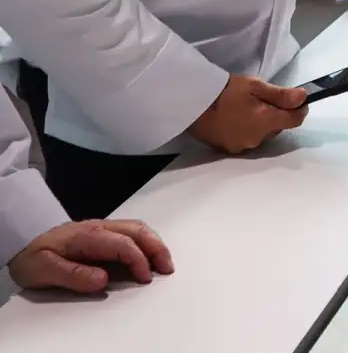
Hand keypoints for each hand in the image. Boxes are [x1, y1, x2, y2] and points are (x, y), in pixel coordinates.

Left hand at [10, 220, 173, 292]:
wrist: (21, 240)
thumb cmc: (32, 256)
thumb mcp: (44, 270)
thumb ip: (73, 275)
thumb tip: (103, 280)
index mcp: (88, 236)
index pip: (123, 244)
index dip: (139, 260)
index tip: (145, 279)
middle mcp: (99, 227)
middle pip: (137, 230)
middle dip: (157, 248)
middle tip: (168, 269)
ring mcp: (102, 228)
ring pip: (137, 229)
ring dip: (154, 244)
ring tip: (163, 263)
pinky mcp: (102, 233)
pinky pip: (130, 233)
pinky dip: (146, 242)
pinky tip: (148, 256)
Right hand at [188, 74, 307, 153]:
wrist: (191, 103)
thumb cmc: (224, 91)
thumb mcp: (255, 86)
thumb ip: (281, 95)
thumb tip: (304, 98)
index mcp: (266, 123)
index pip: (295, 120)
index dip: (300, 109)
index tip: (297, 99)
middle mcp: (257, 139)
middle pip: (278, 128)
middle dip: (277, 114)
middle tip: (265, 98)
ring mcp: (241, 146)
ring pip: (262, 134)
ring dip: (262, 123)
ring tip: (247, 107)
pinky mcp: (228, 149)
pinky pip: (247, 139)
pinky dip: (247, 129)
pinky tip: (236, 118)